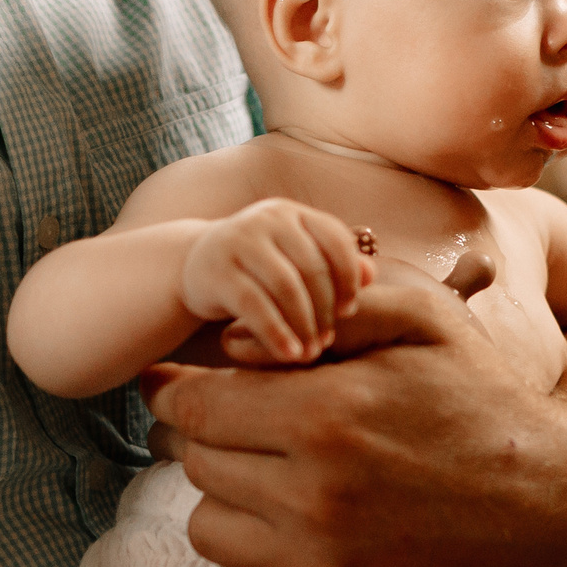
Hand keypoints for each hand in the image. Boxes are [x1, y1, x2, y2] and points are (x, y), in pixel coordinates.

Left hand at [146, 281, 566, 566]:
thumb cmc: (481, 397)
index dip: (184, 391)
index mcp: (326, 417)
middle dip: (213, 437)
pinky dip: (256, 550)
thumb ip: (331, 311)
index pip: (192, 406)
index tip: (198, 386)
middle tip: (251, 424)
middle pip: (195, 463)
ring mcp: (322, 563)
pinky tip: (299, 522)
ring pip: (207, 526)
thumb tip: (232, 345)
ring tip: (274, 473)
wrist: (549, 501)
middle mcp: (314, 497)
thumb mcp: (426, 319)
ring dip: (227, 496)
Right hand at [179, 199, 373, 364]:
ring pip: (286, 287)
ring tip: (311, 352)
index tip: (349, 311)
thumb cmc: (260, 265)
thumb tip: (370, 275)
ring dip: (304, 325)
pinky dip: (276, 333)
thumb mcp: (296, 258)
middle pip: (312, 268)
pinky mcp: (217, 270)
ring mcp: (240, 241)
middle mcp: (268, 219)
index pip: (335, 239)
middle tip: (328, 340)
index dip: (348, 278)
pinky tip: (289, 354)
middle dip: (325, 309)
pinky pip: (254, 305)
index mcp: (294, 213)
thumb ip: (333, 263)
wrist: (196, 263)